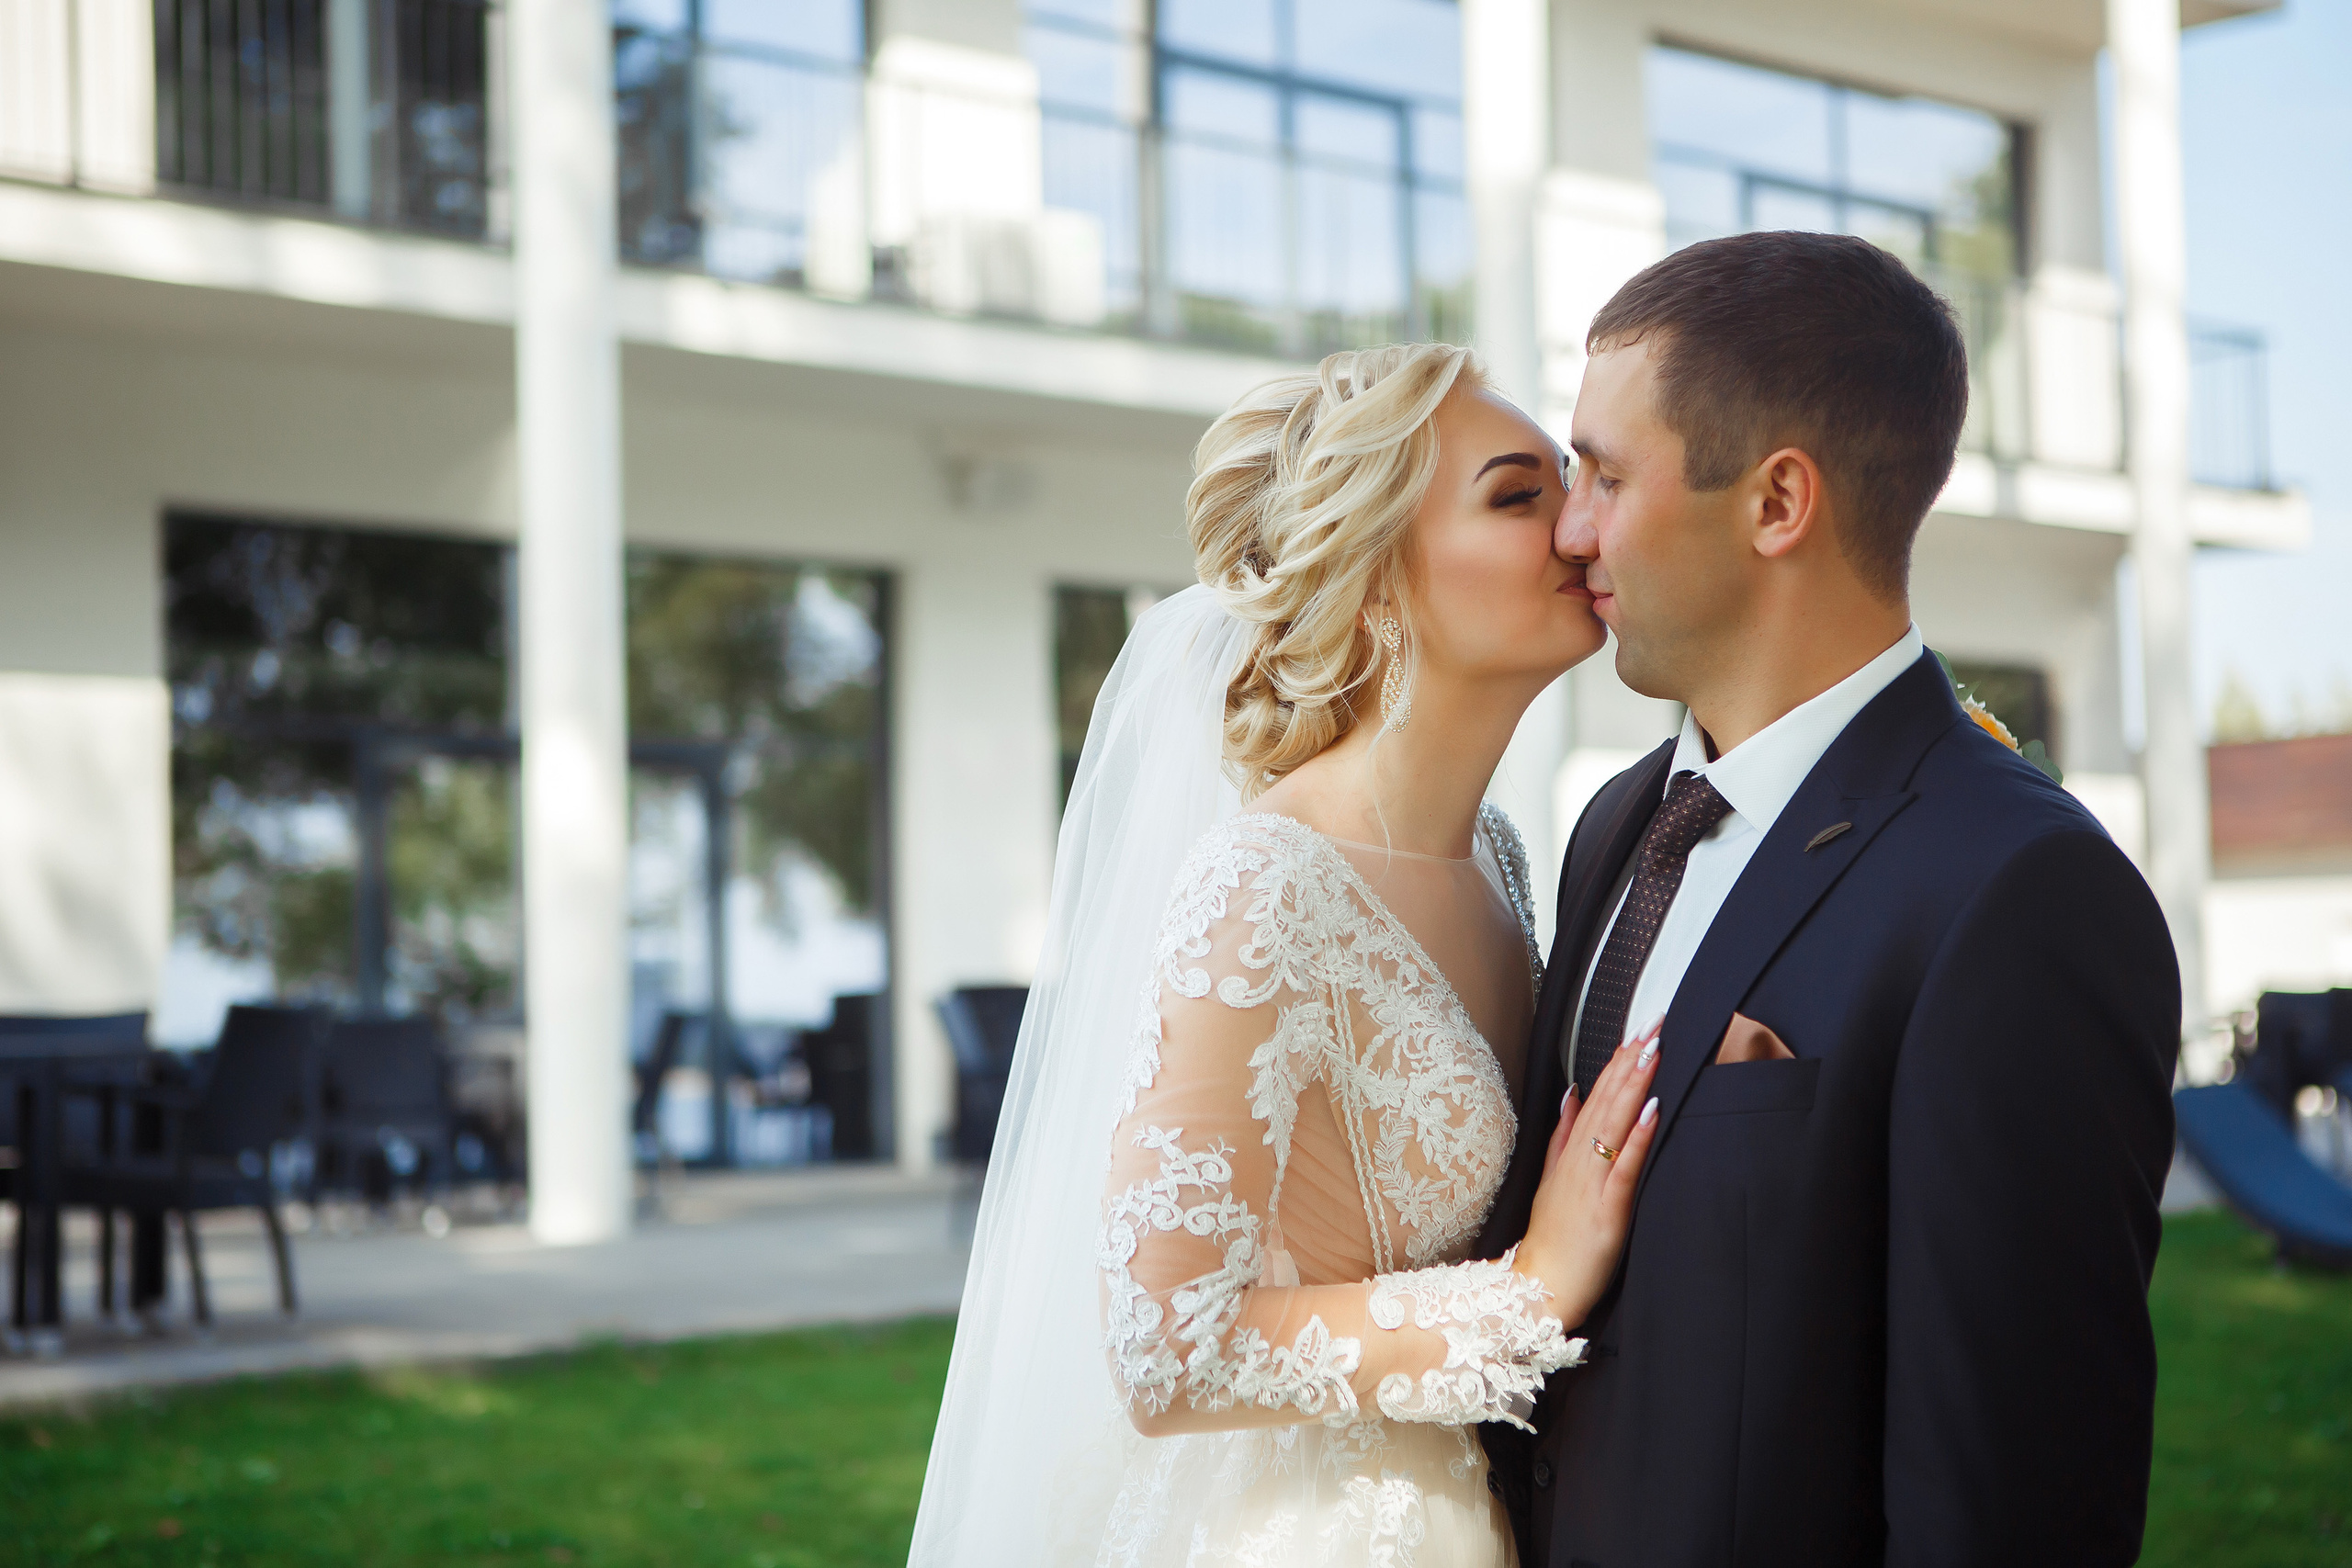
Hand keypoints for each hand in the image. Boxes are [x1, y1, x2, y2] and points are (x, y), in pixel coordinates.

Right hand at [1511, 1016, 1663, 1328]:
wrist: (1539, 1286)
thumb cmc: (1551, 1239)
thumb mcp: (1550, 1178)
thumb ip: (1562, 1134)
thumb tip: (1572, 1092)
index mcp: (1571, 1153)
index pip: (1597, 1095)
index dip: (1617, 1060)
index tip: (1637, 1030)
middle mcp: (1581, 1161)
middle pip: (1608, 1100)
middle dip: (1631, 1059)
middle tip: (1653, 1024)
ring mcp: (1592, 1182)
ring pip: (1614, 1123)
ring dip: (1634, 1085)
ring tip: (1652, 1051)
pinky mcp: (1607, 1208)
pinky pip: (1624, 1166)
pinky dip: (1637, 1136)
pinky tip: (1651, 1110)